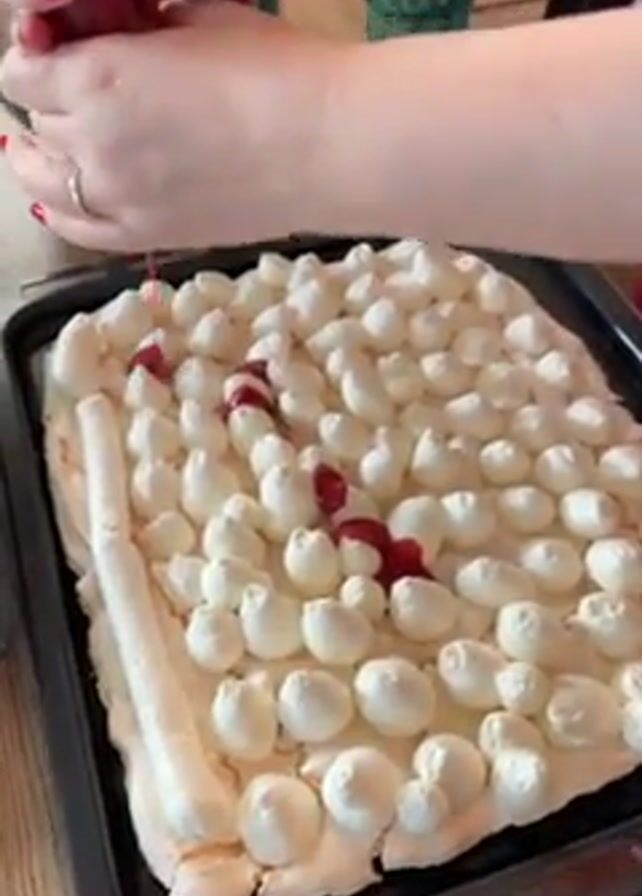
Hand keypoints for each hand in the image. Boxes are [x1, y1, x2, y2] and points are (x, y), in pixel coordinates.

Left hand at [0, 3, 347, 250]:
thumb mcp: (199, 19)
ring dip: (38, 161)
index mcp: (97, 74)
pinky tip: (60, 199)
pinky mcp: (147, 236)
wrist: (327, 146)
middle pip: (36, 125)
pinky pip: (77, 230)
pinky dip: (60, 211)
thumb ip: (139, 27)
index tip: (53, 58)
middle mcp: (93, 140)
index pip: (20, 72)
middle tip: (77, 99)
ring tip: (45, 152)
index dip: (33, 62)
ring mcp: (118, 197)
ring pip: (43, 182)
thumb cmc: (276, 70)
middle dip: (50, 107)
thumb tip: (118, 32)